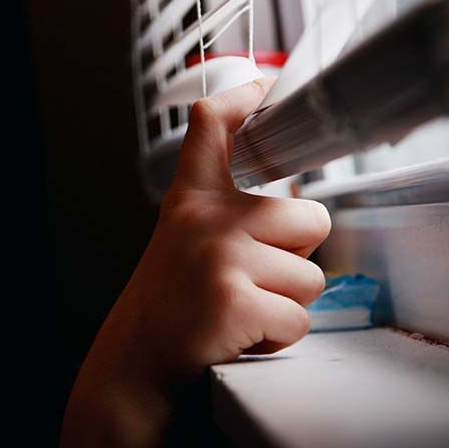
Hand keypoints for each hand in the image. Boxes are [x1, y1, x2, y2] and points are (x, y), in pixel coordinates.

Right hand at [98, 77, 331, 386]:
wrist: (136, 364)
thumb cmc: (172, 303)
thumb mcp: (184, 239)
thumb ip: (228, 212)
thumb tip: (298, 206)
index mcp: (192, 200)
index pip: (212, 131)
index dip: (240, 101)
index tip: (259, 83)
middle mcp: (205, 220)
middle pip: (311, 218)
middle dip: (297, 257)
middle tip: (250, 279)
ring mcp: (221, 259)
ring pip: (312, 278)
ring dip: (286, 304)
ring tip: (240, 310)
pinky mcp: (235, 302)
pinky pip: (299, 320)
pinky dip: (277, 338)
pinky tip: (239, 335)